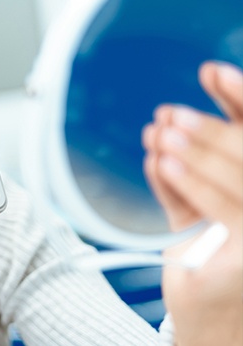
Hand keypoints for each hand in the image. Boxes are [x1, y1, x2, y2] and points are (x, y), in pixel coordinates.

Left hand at [142, 61, 242, 344]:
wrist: (215, 320)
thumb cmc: (210, 256)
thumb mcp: (201, 202)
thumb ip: (195, 165)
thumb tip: (164, 122)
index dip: (239, 96)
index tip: (210, 71)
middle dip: (207, 128)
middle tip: (171, 113)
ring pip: (234, 177)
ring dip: (194, 149)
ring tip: (160, 132)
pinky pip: (215, 209)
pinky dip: (183, 181)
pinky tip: (158, 160)